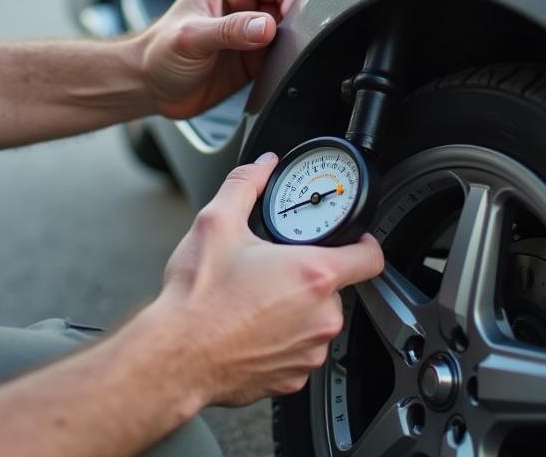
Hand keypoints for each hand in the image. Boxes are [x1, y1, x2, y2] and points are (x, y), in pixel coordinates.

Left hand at [139, 0, 303, 118]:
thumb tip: (266, 26)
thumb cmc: (157, 54)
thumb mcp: (191, 38)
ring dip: (289, 47)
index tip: (291, 27)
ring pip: (290, 32)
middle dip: (294, 27)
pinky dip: (284, 65)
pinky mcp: (254, 56)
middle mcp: (243, 1)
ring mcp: (250, 29)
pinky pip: (283, 57)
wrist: (148, 88)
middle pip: (291, 6)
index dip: (294, 2)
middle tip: (283, 48)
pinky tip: (270, 74)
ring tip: (272, 62)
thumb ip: (229, 30)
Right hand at [154, 154, 383, 406]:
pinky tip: (250, 325)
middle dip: (309, 274)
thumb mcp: (217, 222)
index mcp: (313, 275)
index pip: (370, 257)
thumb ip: (246, 184)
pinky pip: (299, 349)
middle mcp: (320, 318)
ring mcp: (308, 352)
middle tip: (273, 266)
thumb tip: (261, 167)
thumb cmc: (198, 298)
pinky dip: (282, 337)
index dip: (362, 241)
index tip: (349, 237)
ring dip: (296, 307)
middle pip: (335, 286)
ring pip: (316, 319)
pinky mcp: (292, 379)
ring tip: (256, 297)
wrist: (175, 357)